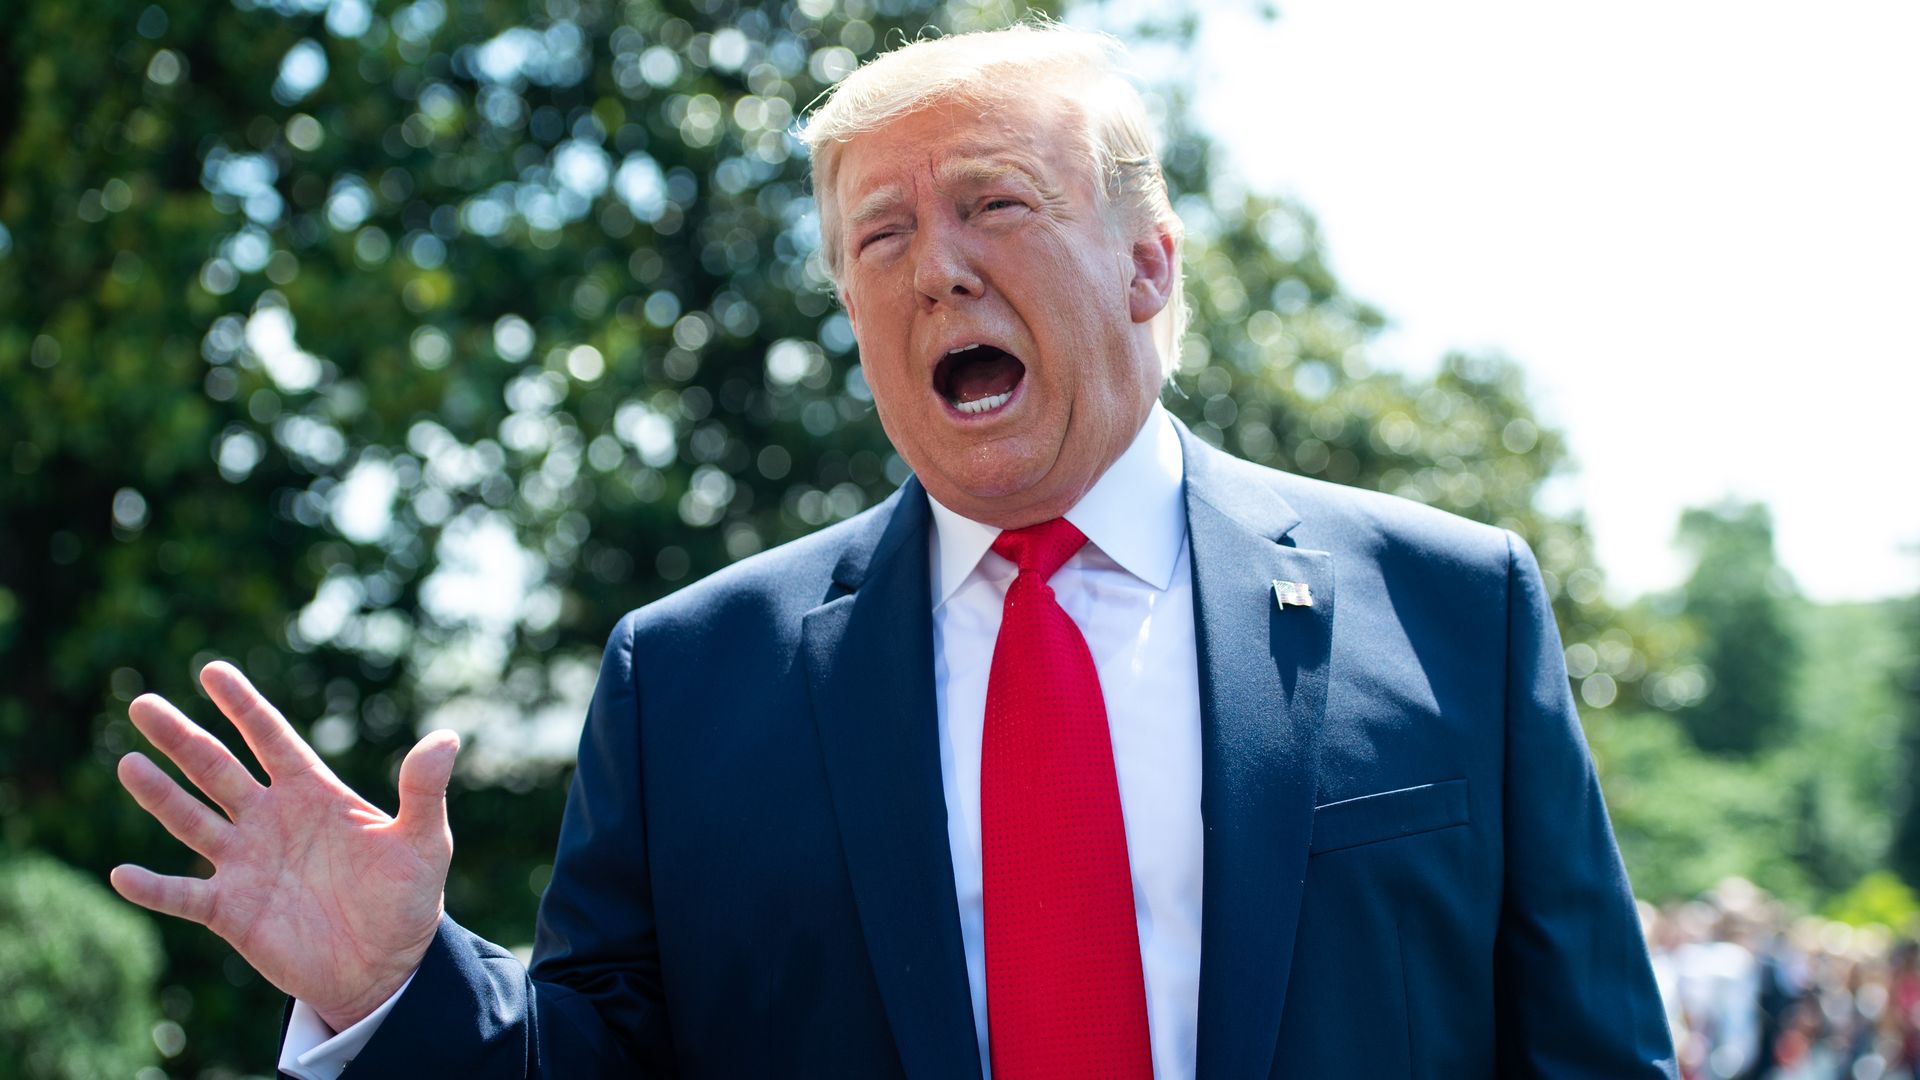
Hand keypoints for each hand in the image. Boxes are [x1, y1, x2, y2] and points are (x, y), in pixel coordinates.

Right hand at [110, 661, 460, 1031]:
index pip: (271, 739)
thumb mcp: (425, 842)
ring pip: (192, 821)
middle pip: (217, 769)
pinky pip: (182, 896)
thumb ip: (424, 791)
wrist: (386, 966)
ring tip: (128, 762)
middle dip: (181, 737)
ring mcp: (246, 863)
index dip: (243, 706)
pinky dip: (153, 887)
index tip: (212, 670)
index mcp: (313, 794)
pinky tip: (122, 873)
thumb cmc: (408, 898)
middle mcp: (270, 820)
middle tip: (142, 703)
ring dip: (160, 796)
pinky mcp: (231, 911)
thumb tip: (446, 738)